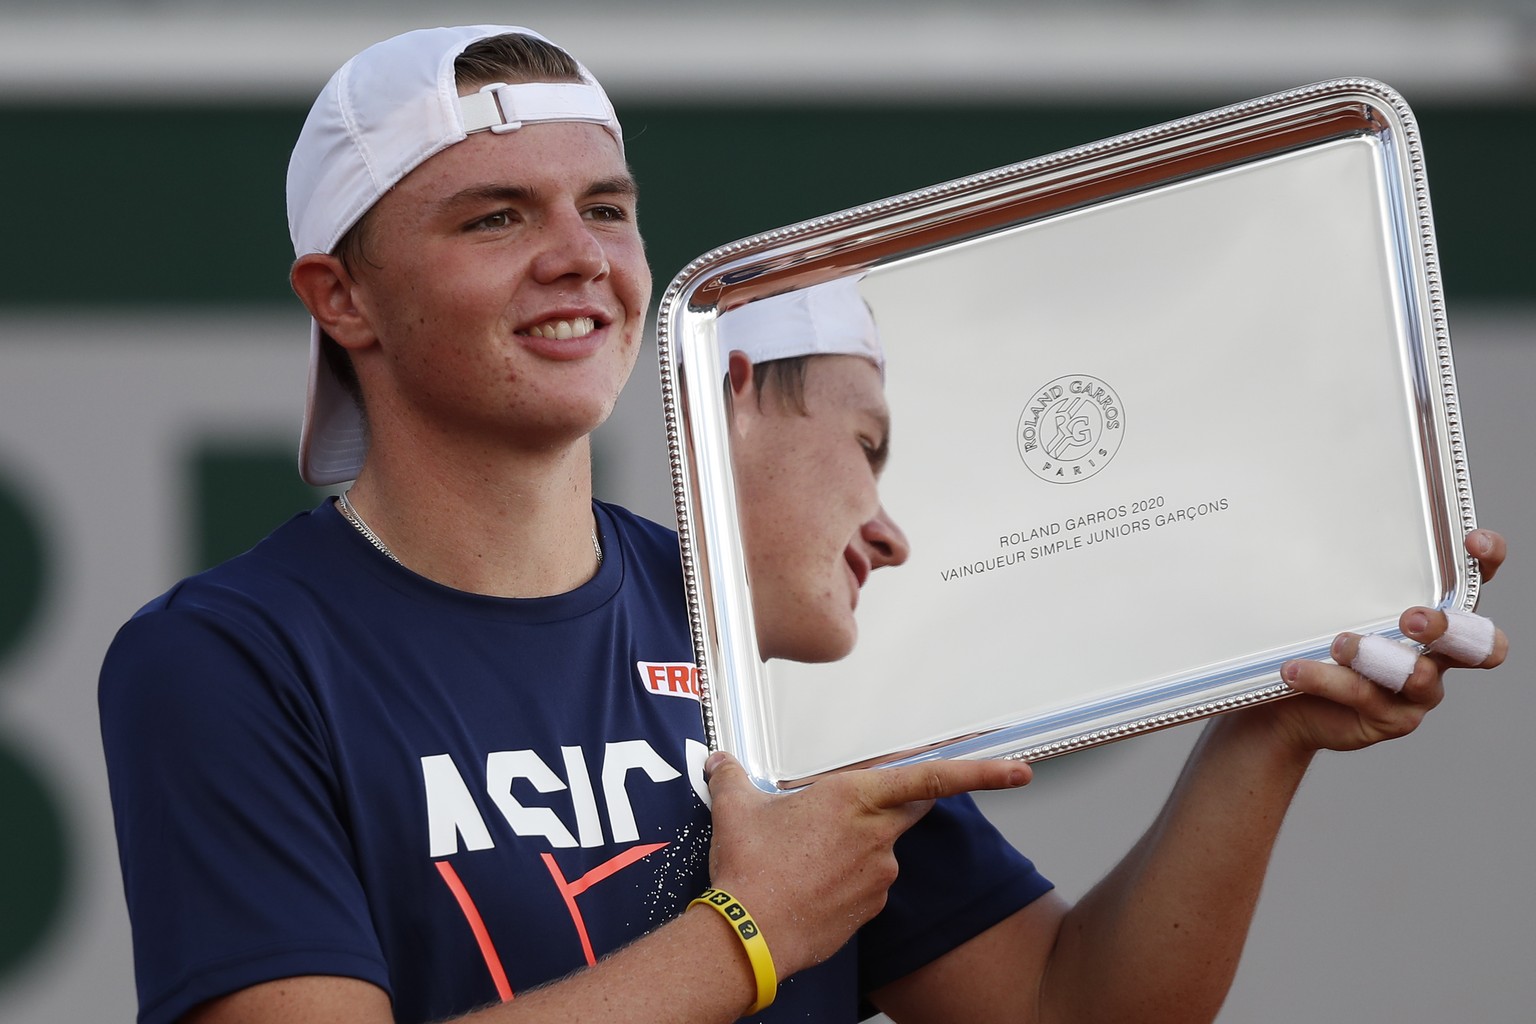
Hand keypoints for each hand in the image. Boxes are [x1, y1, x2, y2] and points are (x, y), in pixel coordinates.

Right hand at [702, 752, 1029, 977]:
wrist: (748, 936)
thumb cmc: (748, 868)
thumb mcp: (735, 809)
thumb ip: (732, 777)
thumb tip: (718, 762)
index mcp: (853, 796)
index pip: (930, 777)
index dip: (980, 772)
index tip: (1018, 772)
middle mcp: (876, 833)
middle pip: (909, 808)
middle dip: (893, 805)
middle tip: (847, 814)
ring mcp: (879, 874)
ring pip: (882, 849)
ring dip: (856, 848)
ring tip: (803, 859)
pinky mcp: (872, 907)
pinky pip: (869, 884)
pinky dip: (847, 881)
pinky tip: (810, 886)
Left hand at [1253, 529, 1507, 755]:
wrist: (1284, 701)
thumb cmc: (1313, 641)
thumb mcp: (1325, 601)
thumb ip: (1335, 573)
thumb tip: (1307, 525)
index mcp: (1433, 612)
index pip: (1474, 582)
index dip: (1486, 562)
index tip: (1472, 541)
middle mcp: (1437, 653)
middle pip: (1475, 644)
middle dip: (1447, 628)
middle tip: (1411, 618)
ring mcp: (1419, 690)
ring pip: (1418, 675)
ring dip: (1377, 656)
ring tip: (1339, 644)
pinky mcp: (1392, 718)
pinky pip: (1365, 695)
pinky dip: (1327, 679)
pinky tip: (1295, 669)